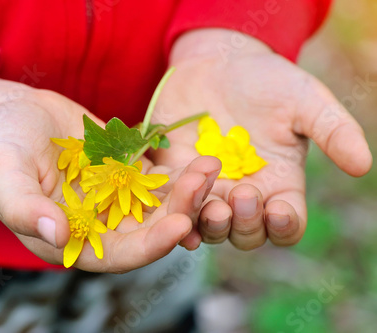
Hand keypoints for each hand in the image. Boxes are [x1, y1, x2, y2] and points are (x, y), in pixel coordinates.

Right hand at [0, 71, 220, 272]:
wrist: (7, 112)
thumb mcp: (2, 172)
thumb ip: (23, 206)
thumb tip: (57, 235)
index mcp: (68, 238)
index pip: (116, 254)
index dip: (149, 246)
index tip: (180, 226)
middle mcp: (96, 224)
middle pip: (148, 230)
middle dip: (179, 211)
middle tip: (206, 183)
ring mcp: (112, 197)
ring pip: (158, 204)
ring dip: (186, 190)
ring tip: (210, 165)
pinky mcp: (122, 171)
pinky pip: (156, 176)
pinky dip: (177, 170)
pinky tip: (199, 155)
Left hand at [153, 29, 372, 249]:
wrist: (218, 64)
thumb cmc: (267, 82)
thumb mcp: (304, 100)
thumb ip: (332, 130)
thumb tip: (363, 165)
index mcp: (279, 185)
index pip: (286, 223)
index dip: (285, 225)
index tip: (280, 210)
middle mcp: (243, 196)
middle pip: (243, 233)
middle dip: (243, 223)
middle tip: (242, 196)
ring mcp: (206, 190)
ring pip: (203, 225)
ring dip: (204, 219)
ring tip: (208, 199)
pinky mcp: (174, 177)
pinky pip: (169, 202)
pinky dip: (169, 205)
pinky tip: (169, 200)